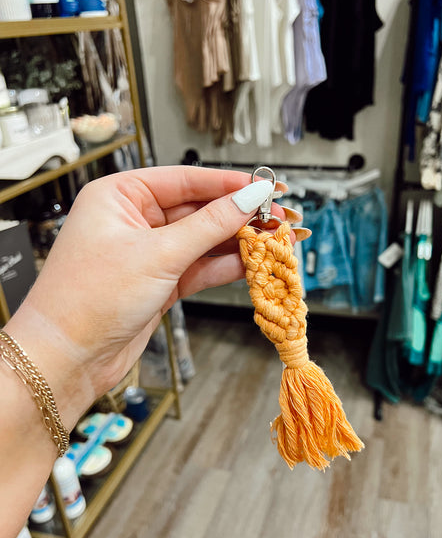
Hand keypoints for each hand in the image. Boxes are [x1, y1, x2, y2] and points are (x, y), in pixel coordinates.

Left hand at [5, 166, 296, 427]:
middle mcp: (133, 220)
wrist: (67, 358)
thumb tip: (249, 199)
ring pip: (202, 240)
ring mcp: (147, 253)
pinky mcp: (158, 283)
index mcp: (120, 195)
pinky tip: (252, 263)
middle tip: (278, 217)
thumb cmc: (88, 299)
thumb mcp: (157, 253)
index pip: (185, 179)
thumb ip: (210, 225)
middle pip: (198, 209)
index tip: (266, 187)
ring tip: (274, 241)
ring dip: (237, 243)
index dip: (229, 183)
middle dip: (239, 215)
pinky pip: (199, 267)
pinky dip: (225, 267)